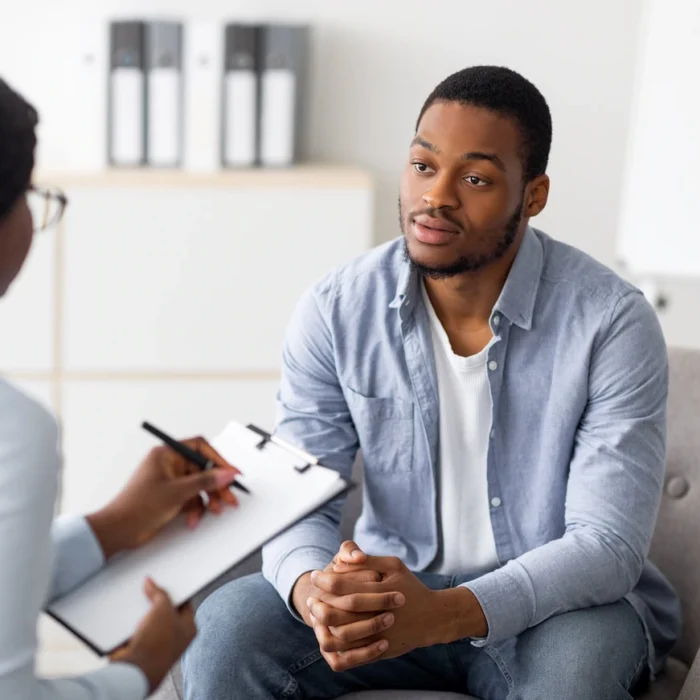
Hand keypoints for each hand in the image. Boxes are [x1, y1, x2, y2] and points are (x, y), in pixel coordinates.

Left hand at [87, 437, 240, 557]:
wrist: (118, 531)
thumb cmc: (136, 506)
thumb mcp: (177, 492)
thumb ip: (205, 481)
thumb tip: (226, 473)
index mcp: (167, 454)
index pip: (200, 448)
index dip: (218, 459)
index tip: (231, 472)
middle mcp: (169, 465)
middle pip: (202, 469)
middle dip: (216, 485)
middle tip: (229, 497)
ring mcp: (170, 481)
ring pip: (199, 485)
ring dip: (208, 499)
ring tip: (215, 510)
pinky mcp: (170, 496)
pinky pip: (191, 498)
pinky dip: (196, 508)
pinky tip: (193, 519)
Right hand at [111, 578, 195, 692]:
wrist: (135, 670)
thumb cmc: (157, 643)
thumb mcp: (162, 608)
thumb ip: (158, 593)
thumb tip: (150, 582)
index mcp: (189, 628)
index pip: (185, 603)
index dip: (176, 590)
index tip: (168, 580)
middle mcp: (175, 637)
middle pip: (165, 610)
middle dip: (156, 600)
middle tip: (150, 586)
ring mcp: (157, 643)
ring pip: (150, 619)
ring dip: (142, 611)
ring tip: (136, 598)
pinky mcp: (141, 648)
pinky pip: (136, 629)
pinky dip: (131, 622)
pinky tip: (127, 613)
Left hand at [310, 547, 487, 670]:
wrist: (432, 618)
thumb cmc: (410, 587)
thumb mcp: (393, 565)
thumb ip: (368, 561)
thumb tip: (342, 560)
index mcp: (380, 592)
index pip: (342, 586)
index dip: (324, 580)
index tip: (315, 575)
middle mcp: (378, 616)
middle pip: (338, 613)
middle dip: (319, 603)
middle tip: (311, 596)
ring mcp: (378, 637)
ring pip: (340, 636)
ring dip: (323, 625)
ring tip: (316, 614)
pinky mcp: (378, 652)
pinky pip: (350, 655)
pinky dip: (335, 645)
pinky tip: (328, 632)